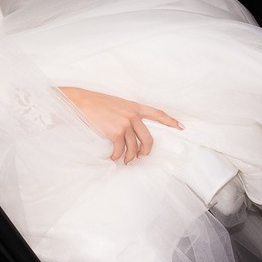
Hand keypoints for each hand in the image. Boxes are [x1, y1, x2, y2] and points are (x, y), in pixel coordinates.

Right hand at [61, 86, 181, 162]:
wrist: (81, 101)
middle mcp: (132, 115)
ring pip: (134, 147)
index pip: (157, 113)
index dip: (170, 121)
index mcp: (134, 107)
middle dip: (146, 150)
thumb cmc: (96, 103)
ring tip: (124, 159)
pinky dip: (116, 156)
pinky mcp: (115, 132)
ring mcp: (125, 124)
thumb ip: (127, 114)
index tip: (181, 127)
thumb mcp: (116, 104)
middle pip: (148, 138)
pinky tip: (113, 157)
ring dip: (129, 156)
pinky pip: (120, 150)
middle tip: (142, 156)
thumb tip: (131, 129)